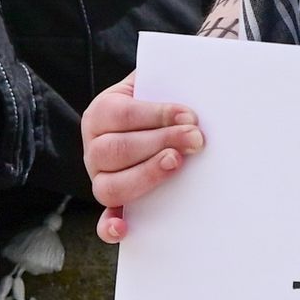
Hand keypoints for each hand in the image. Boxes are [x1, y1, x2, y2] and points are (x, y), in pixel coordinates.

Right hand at [81, 71, 204, 240]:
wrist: (169, 118)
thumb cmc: (170, 97)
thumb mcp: (165, 80)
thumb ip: (175, 76)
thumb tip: (206, 70)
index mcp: (102, 111)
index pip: (123, 114)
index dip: (156, 115)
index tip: (190, 115)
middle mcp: (93, 146)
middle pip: (115, 151)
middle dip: (158, 143)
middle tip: (196, 140)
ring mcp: (100, 177)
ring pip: (109, 186)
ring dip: (145, 176)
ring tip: (177, 163)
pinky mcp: (113, 203)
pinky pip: (105, 220)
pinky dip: (111, 227)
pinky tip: (125, 229)